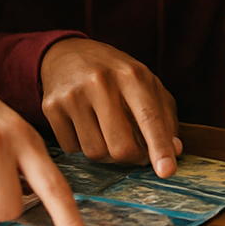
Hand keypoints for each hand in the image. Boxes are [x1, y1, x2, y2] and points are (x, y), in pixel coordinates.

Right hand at [40, 38, 182, 176]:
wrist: (67, 53)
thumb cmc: (115, 74)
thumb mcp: (146, 84)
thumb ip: (164, 117)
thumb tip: (174, 151)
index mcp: (132, 75)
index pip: (149, 116)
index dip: (160, 146)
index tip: (167, 171)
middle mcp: (101, 82)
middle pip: (120, 146)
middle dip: (131, 157)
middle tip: (134, 151)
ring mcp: (73, 95)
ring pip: (95, 153)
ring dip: (105, 152)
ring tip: (106, 131)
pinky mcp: (51, 107)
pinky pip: (71, 149)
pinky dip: (81, 145)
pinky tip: (84, 125)